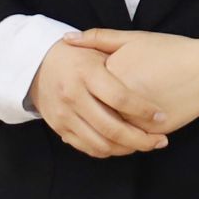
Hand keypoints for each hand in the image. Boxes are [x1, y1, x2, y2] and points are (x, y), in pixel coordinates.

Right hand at [28, 37, 169, 159]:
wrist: (36, 64)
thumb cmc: (76, 55)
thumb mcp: (95, 47)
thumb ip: (120, 58)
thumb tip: (148, 71)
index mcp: (85, 72)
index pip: (119, 98)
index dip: (143, 110)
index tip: (162, 116)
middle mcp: (72, 95)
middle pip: (111, 127)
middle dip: (141, 139)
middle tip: (160, 141)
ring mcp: (63, 114)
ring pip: (100, 143)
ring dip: (127, 149)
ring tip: (146, 144)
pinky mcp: (58, 128)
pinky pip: (87, 147)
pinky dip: (109, 150)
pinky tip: (124, 145)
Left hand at [60, 29, 198, 135]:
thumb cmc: (171, 52)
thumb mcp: (134, 38)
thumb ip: (98, 38)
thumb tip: (66, 39)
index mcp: (109, 74)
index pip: (82, 86)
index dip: (85, 85)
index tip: (90, 82)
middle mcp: (116, 99)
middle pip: (91, 110)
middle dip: (87, 111)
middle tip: (92, 105)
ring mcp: (131, 118)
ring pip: (106, 130)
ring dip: (102, 130)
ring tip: (110, 119)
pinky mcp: (147, 132)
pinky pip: (126, 141)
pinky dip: (123, 139)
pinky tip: (128, 129)